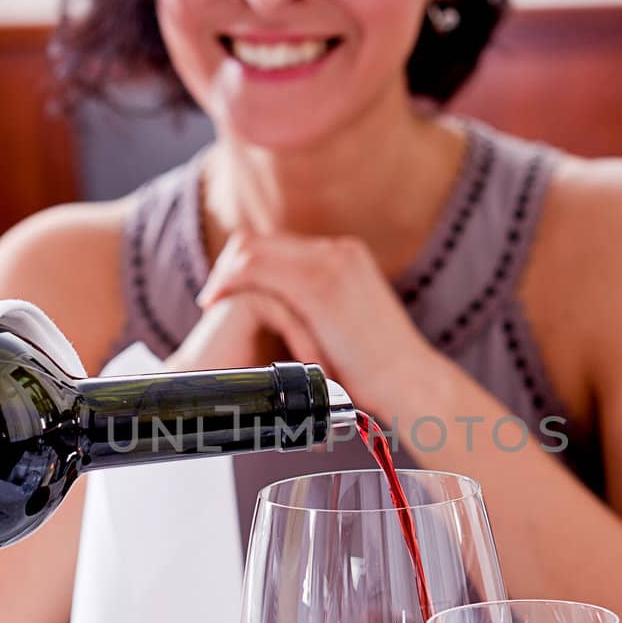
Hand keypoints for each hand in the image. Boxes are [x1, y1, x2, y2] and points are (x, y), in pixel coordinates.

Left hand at [197, 231, 435, 414]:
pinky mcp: (319, 285)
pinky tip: (219, 305)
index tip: (228, 293)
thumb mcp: (351, 326)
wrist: (410, 381)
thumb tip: (294, 324)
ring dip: (225, 275)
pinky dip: (232, 284)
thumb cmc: (380, 370)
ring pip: (253, 250)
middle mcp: (337, 250)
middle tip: (212, 298)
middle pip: (260, 240)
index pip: (277, 245)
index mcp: (346, 256)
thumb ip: (324, 312)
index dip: (245, 265)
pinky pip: (257, 269)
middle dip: (229, 267)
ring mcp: (330, 263)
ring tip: (211, 303)